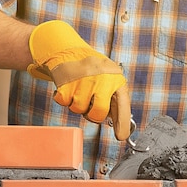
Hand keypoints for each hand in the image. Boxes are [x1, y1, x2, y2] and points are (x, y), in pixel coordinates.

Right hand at [28, 20, 130, 139]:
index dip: (122, 124)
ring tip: (79, 91)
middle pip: (98, 114)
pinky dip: (64, 99)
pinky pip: (65, 103)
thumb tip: (119, 125)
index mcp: (115, 80)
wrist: (68, 50)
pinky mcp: (66, 82)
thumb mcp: (109, 80)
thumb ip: (113, 100)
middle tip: (90, 107)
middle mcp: (102, 79)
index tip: (121, 136)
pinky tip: (69, 88)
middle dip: (93, 116)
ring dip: (77, 105)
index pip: (122, 106)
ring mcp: (83, 81)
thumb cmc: (91, 70)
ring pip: (79, 110)